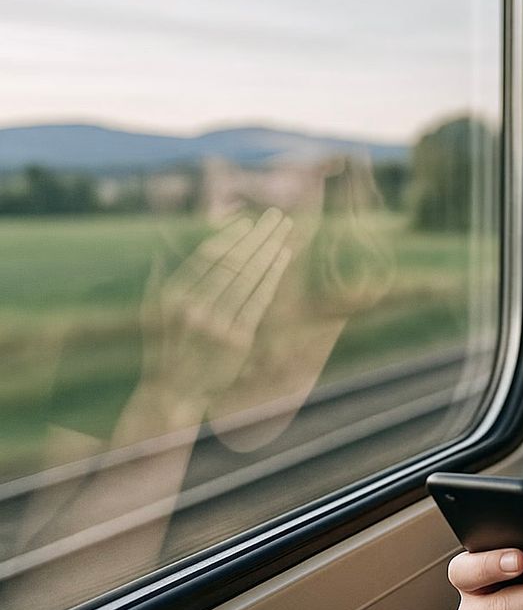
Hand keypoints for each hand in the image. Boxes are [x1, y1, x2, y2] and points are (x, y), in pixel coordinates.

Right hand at [139, 208, 292, 406]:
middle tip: (275, 216)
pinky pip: (259, 300)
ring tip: (284, 231)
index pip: (207, 257)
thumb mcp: (152, 312)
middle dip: (257, 236)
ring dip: (269, 250)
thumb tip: (162, 244)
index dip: (231, 237)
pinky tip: (283, 257)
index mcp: (173, 296)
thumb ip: (159, 278)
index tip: (248, 222)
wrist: (174, 392)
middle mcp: (194, 308)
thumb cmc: (165, 348)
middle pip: (233, 262)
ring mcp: (217, 324)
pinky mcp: (237, 339)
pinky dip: (272, 276)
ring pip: (248, 277)